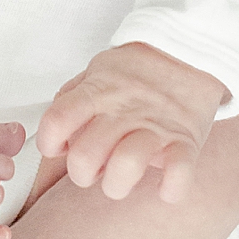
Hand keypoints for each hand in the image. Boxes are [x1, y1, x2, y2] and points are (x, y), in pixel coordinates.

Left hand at [34, 42, 226, 204]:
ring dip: (118, 185)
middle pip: (84, 156)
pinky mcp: (186, 140)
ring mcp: (155, 126)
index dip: (49, 143)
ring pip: (126, 166)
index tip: (60, 147)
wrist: (189, 49)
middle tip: (95, 168)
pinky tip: (164, 186)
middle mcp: (122, 110)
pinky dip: (170, 189)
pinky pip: (178, 174)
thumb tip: (54, 131)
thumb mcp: (97, 71)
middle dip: (82, 175)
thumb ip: (73, 98)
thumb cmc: (137, 70)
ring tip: (122, 178)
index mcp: (97, 92)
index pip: (56, 121)